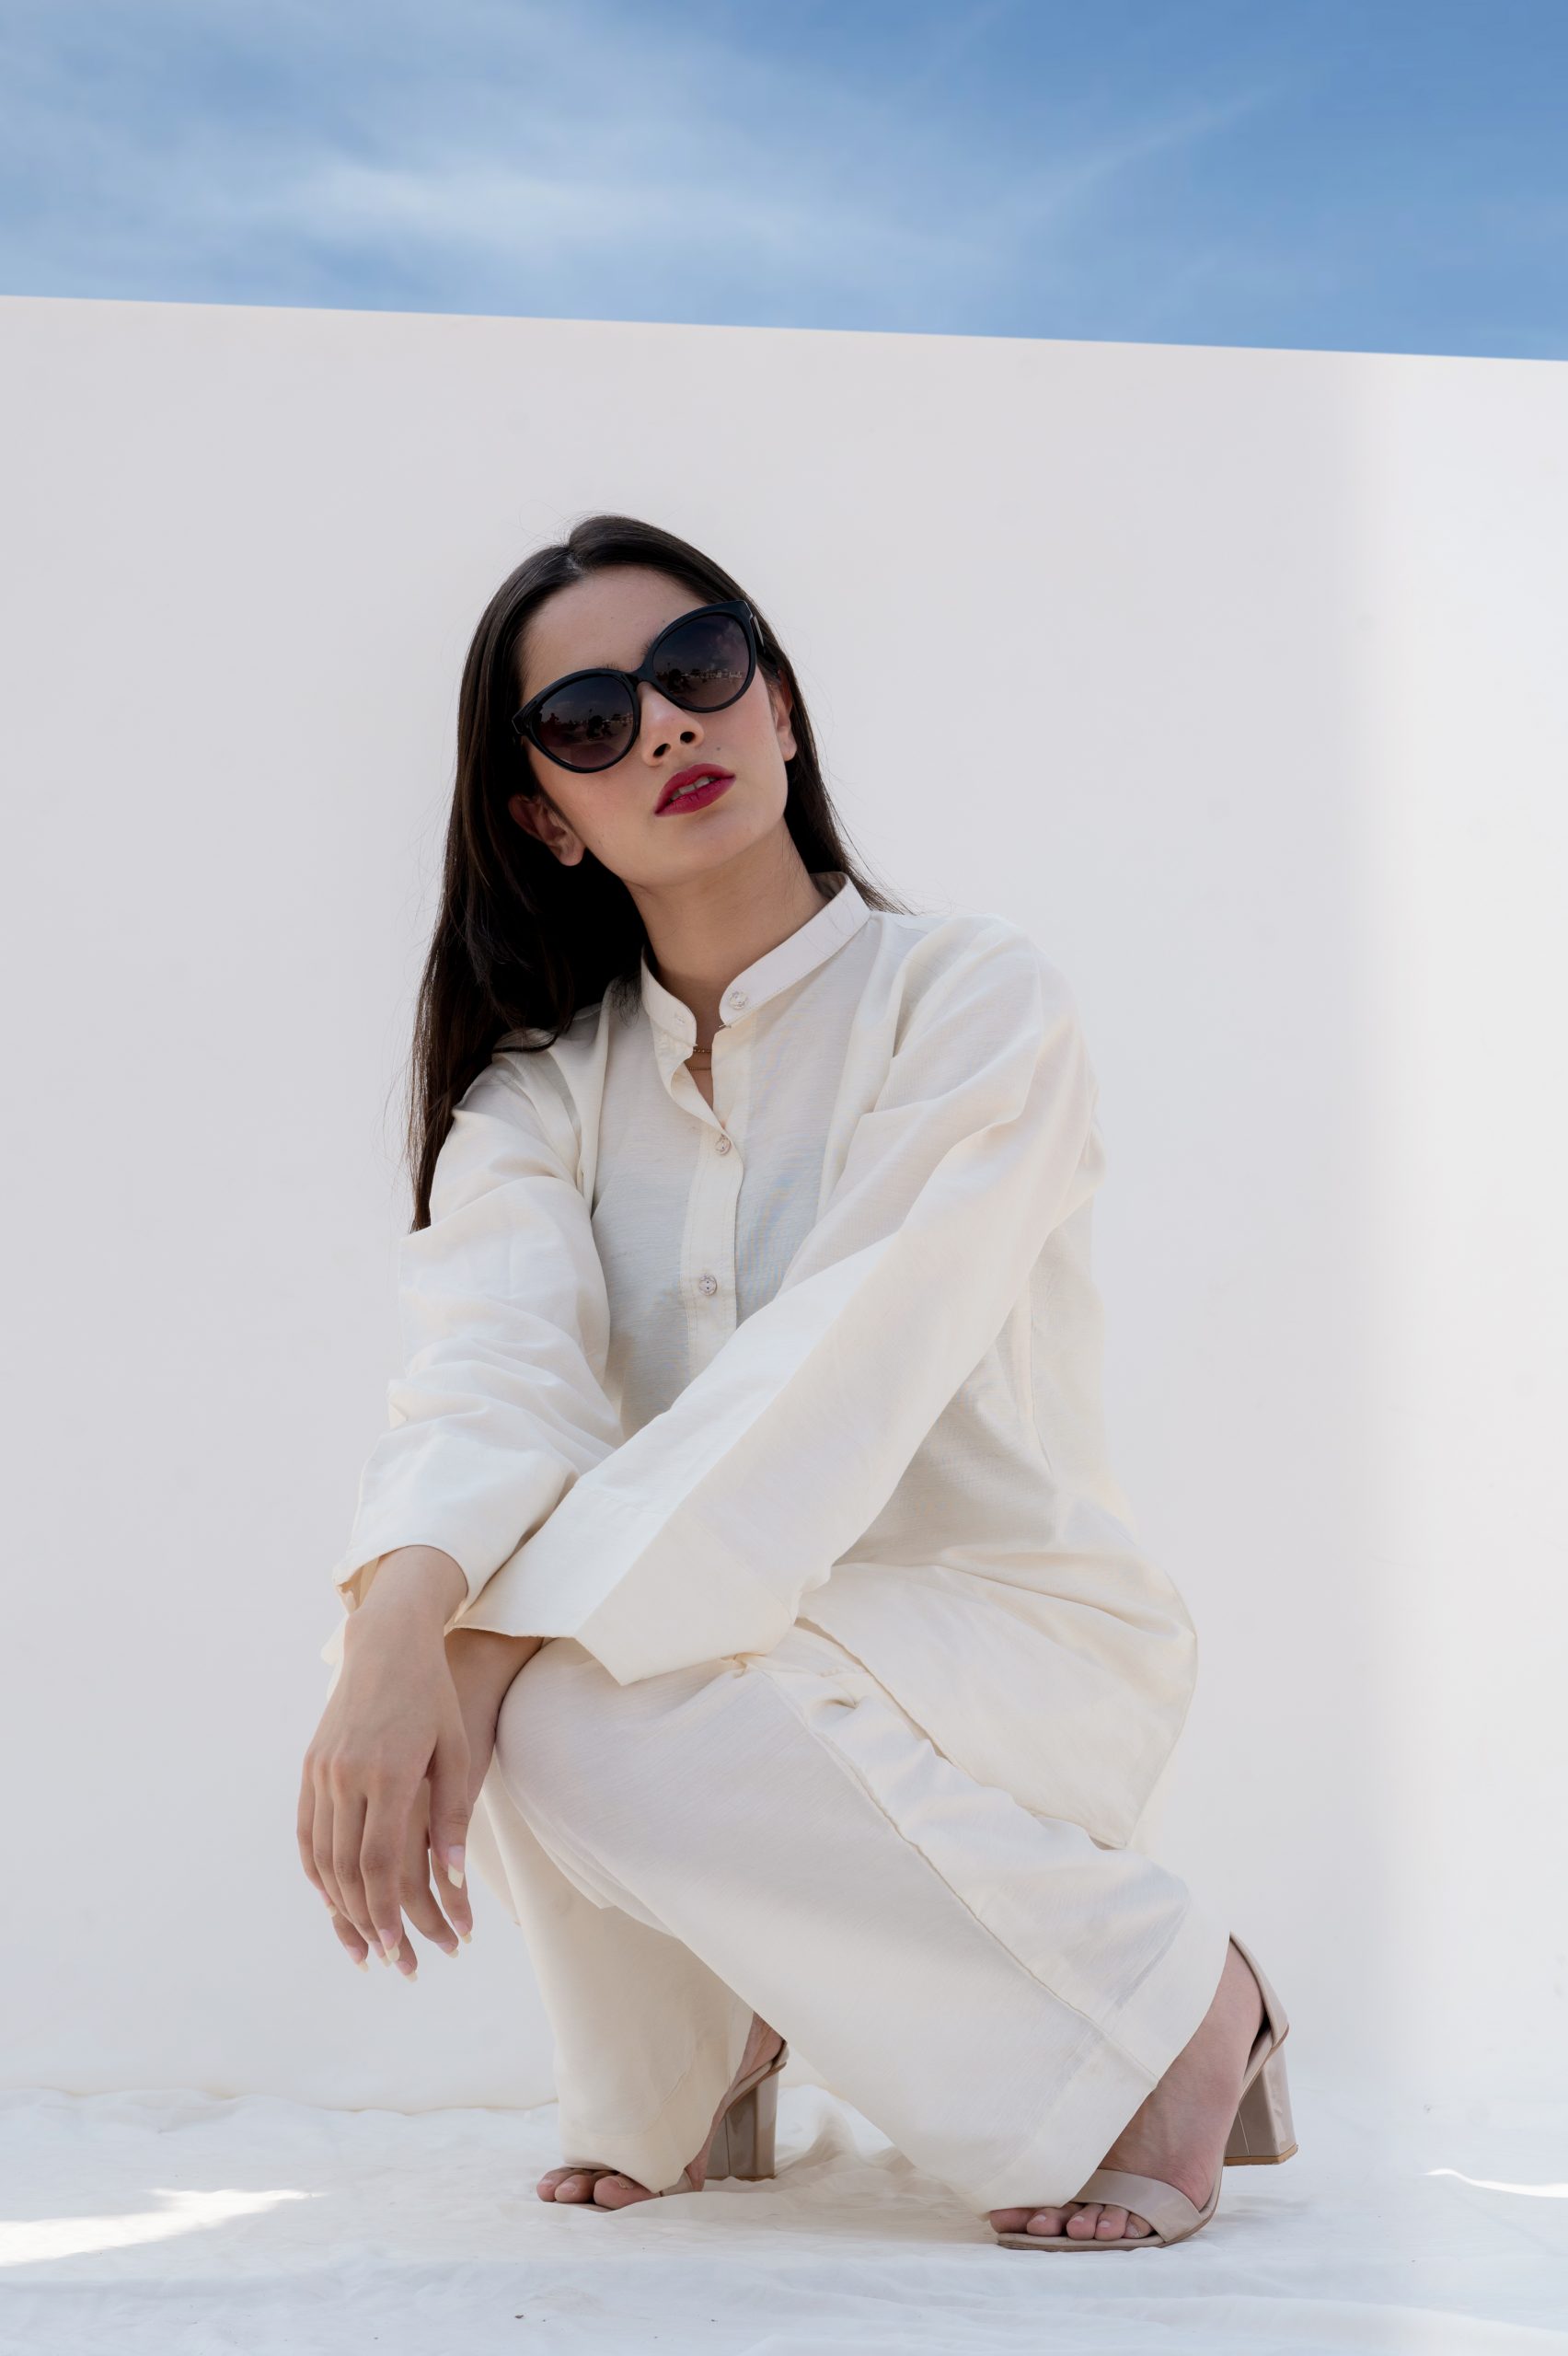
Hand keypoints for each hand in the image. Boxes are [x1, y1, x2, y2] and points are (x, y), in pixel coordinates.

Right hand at [298, 1551, 476, 1975]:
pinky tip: (332, 1895)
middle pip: (347, 1868)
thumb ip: (453, 1815)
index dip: (385, 1911)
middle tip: (387, 1958)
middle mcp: (347, 1774)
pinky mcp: (310, 1765)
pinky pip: (307, 1830)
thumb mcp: (456, 1750)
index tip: (398, 1947)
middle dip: (366, 1919)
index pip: (379, 1861)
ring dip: (340, 1903)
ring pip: (323, 1855)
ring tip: (362, 1937)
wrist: (387, 1643)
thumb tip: (452, 1877)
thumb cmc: (433, 1697)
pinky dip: (317, 1869)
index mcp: (389, 1772)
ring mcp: (322, 1769)